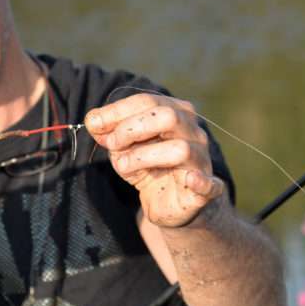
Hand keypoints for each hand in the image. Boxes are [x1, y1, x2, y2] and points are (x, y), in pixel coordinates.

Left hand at [85, 93, 224, 227]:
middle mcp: (193, 132)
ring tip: (122, 167)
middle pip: (168, 116)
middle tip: (111, 144)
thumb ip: (108, 133)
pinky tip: (190, 179)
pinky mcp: (207, 190)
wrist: (167, 203)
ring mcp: (202, 160)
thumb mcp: (122, 148)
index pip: (148, 102)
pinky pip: (211, 184)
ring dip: (143, 156)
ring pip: (180, 149)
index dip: (118, 111)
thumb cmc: (147, 167)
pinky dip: (202, 181)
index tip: (94, 123)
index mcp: (175, 113)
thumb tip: (93, 121)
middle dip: (133, 127)